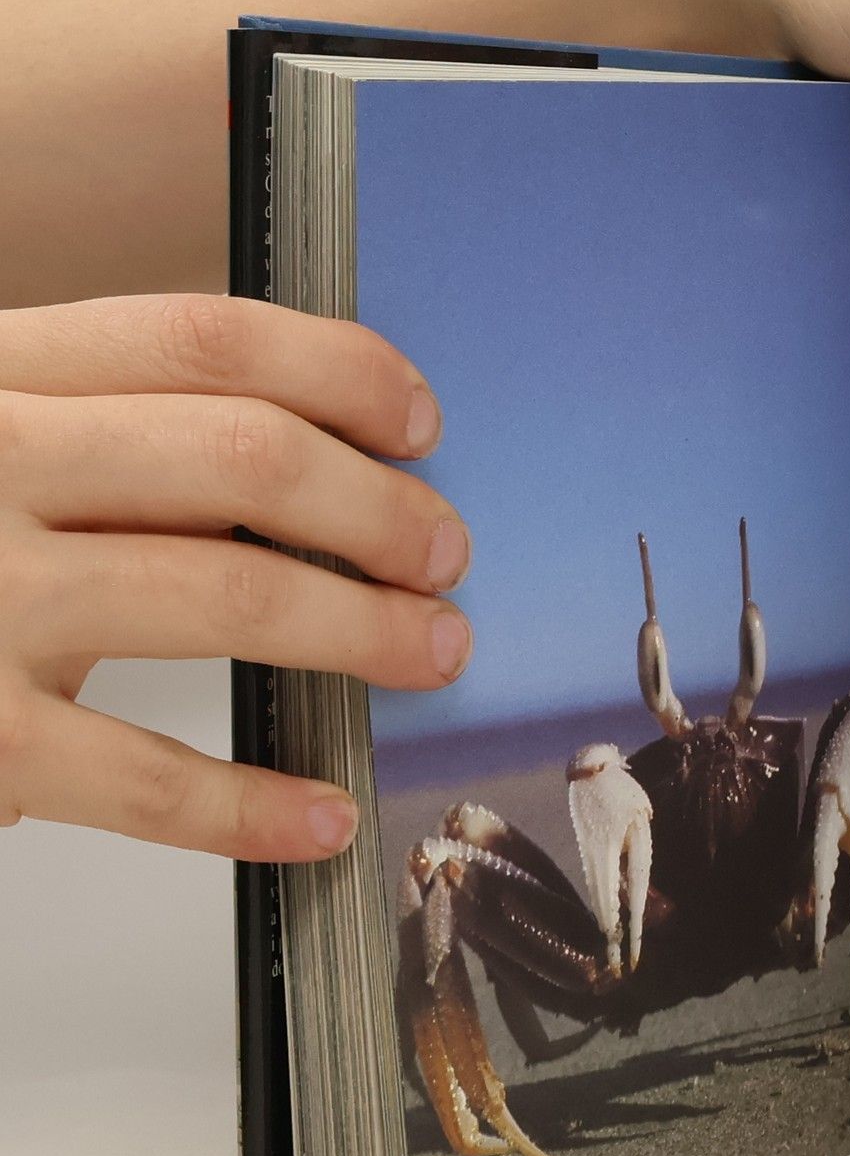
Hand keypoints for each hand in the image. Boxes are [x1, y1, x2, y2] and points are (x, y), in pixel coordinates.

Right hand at [0, 295, 471, 859]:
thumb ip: (101, 437)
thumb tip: (310, 474)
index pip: (203, 339)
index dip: (341, 372)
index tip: (417, 421)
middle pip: (245, 457)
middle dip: (380, 509)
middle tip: (442, 553)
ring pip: (231, 598)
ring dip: (365, 631)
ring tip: (430, 651)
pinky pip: (145, 777)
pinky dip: (253, 806)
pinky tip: (320, 816)